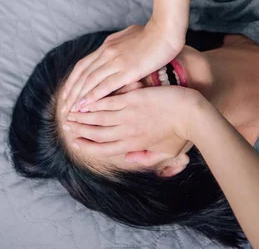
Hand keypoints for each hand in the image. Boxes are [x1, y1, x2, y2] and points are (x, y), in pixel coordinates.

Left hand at [61, 17, 186, 113]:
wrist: (166, 30)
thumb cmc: (153, 32)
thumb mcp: (129, 34)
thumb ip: (118, 43)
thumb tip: (112, 46)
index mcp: (107, 45)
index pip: (83, 65)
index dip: (73, 81)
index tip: (67, 94)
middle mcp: (107, 52)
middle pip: (83, 75)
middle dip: (72, 92)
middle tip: (64, 107)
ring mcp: (116, 60)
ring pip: (90, 81)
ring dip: (79, 97)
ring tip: (71, 111)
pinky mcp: (127, 69)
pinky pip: (106, 85)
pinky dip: (93, 96)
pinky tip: (87, 106)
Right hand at [64, 84, 203, 161]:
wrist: (191, 113)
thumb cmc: (182, 133)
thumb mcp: (164, 152)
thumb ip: (144, 157)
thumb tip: (128, 160)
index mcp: (133, 144)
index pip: (104, 148)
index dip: (87, 145)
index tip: (75, 141)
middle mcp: (128, 131)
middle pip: (97, 132)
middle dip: (80, 129)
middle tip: (66, 125)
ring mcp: (130, 114)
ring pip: (100, 116)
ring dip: (84, 115)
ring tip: (71, 112)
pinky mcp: (134, 98)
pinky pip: (110, 101)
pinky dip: (96, 101)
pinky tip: (86, 99)